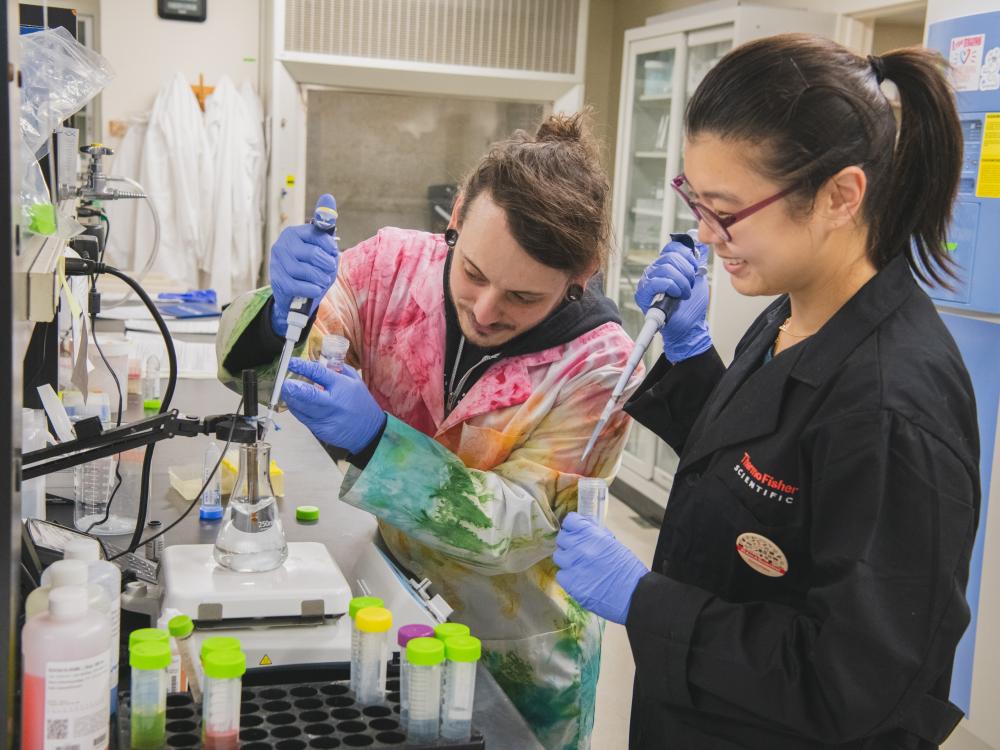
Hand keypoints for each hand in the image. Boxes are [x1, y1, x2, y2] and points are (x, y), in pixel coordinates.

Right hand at [270, 194, 339, 337]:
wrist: (294, 294)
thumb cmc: (311, 267)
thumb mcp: (321, 247)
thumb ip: (325, 224)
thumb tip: (328, 196)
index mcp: (294, 233)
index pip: (317, 234)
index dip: (330, 246)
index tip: (333, 253)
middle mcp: (282, 245)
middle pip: (313, 254)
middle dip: (327, 264)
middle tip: (330, 269)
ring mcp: (277, 263)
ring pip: (306, 271)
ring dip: (321, 278)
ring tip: (323, 280)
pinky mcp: (278, 281)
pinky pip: (300, 285)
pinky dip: (312, 289)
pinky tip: (315, 289)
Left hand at [280, 357, 386, 454]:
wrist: (369, 431)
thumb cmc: (361, 404)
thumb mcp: (356, 381)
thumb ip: (338, 370)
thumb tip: (320, 362)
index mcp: (341, 386)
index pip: (318, 373)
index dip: (303, 367)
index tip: (292, 363)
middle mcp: (334, 402)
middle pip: (308, 394)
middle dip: (293, 388)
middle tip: (285, 383)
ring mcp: (327, 417)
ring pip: (302, 408)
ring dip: (291, 399)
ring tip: (287, 392)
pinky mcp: (322, 430)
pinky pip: (304, 419)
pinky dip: (297, 410)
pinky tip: (295, 404)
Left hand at [554, 512, 648, 623]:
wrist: (634, 595)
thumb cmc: (628, 570)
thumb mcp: (613, 544)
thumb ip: (596, 533)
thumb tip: (586, 525)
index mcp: (592, 535)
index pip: (570, 521)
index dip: (572, 526)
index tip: (574, 530)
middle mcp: (580, 548)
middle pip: (562, 538)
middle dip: (569, 542)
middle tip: (577, 550)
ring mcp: (573, 566)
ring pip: (559, 557)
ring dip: (567, 559)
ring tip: (579, 566)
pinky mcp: (571, 584)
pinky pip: (561, 575)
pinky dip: (568, 576)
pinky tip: (579, 579)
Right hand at [635, 237, 711, 362]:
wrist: (690, 326)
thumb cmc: (692, 306)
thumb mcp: (698, 279)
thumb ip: (696, 262)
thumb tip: (700, 244)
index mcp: (666, 265)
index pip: (672, 247)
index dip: (687, 255)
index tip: (695, 268)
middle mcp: (654, 270)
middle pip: (670, 256)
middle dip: (686, 271)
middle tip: (690, 285)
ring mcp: (647, 281)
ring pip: (665, 268)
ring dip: (681, 282)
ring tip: (684, 293)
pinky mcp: (643, 294)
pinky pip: (656, 281)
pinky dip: (671, 287)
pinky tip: (676, 295)